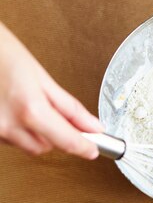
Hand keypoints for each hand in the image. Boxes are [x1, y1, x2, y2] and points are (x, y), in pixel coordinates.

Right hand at [0, 22, 101, 158]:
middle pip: (46, 147)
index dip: (84, 147)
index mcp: (30, 110)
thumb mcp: (41, 77)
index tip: (92, 150)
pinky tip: (13, 109)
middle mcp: (10, 125)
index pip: (66, 141)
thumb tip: (93, 126)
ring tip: (26, 103)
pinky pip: (11, 140)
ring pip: (28, 146)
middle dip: (54, 134)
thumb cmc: (1, 52)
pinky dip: (18, 130)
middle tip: (53, 111)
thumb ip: (70, 107)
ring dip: (35, 133)